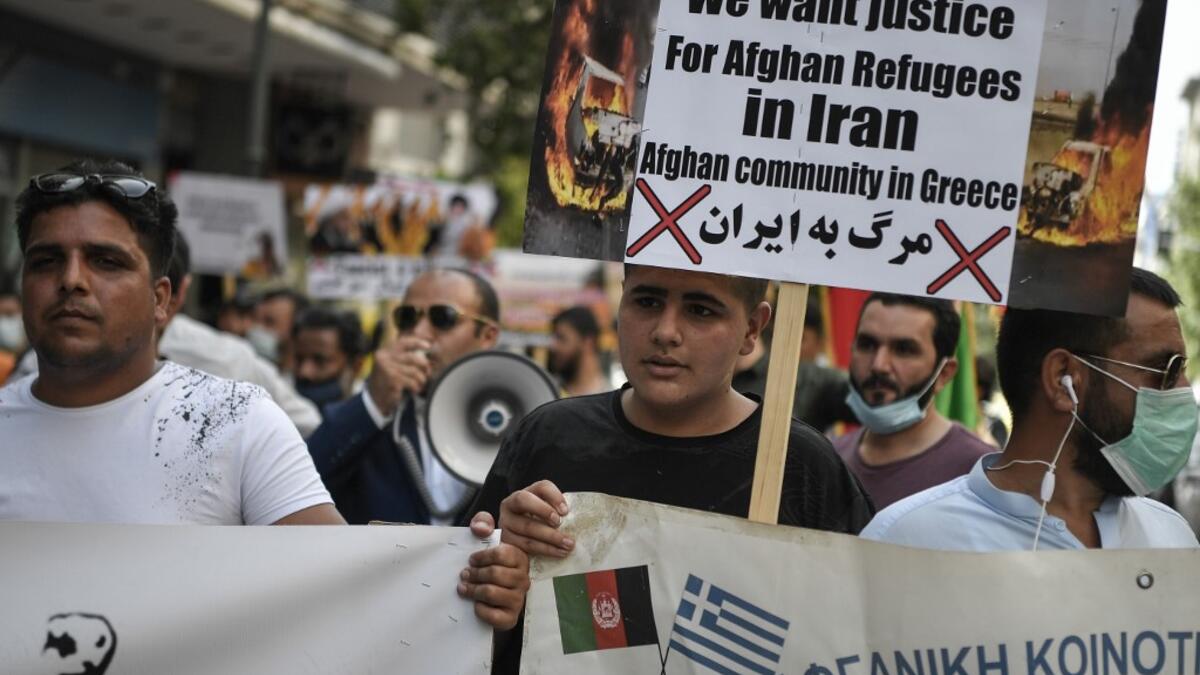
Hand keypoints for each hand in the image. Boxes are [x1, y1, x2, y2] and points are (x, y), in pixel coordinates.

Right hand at [365, 336, 431, 415]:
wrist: (375, 401)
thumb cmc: (387, 383)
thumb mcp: (391, 366)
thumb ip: (403, 358)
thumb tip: (425, 355)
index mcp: (384, 353)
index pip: (403, 342)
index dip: (417, 342)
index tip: (428, 345)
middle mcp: (384, 359)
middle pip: (413, 358)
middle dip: (424, 366)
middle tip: (427, 373)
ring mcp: (388, 370)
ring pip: (415, 372)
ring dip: (421, 380)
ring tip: (418, 384)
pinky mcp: (393, 381)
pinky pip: (413, 382)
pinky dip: (416, 387)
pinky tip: (413, 390)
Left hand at [458, 512, 529, 630]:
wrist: (497, 599)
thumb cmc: (491, 566)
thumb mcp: (487, 539)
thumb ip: (482, 523)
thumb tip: (479, 528)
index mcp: (520, 558)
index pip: (500, 554)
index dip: (482, 557)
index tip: (471, 560)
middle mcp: (523, 578)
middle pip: (494, 573)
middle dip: (474, 574)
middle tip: (463, 575)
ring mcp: (519, 599)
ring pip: (491, 592)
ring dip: (473, 590)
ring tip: (464, 588)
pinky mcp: (511, 617)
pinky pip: (494, 615)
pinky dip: (481, 610)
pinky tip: (476, 605)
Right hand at [498, 480, 573, 557]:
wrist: (521, 540)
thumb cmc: (540, 523)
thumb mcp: (547, 512)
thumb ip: (557, 510)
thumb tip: (574, 516)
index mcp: (525, 493)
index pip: (540, 487)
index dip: (554, 496)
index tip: (565, 511)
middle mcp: (510, 504)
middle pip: (525, 501)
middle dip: (544, 512)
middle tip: (560, 524)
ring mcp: (506, 523)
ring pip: (526, 527)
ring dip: (550, 537)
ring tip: (568, 544)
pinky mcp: (507, 541)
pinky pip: (526, 545)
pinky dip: (545, 550)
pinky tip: (559, 552)